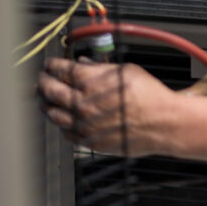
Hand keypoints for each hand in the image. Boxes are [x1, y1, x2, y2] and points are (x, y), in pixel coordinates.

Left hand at [38, 57, 178, 155]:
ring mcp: (84, 125)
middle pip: (48, 90)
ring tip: (48, 99)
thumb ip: (100, 67)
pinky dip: (62, 124)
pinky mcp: (90, 141)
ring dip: (47, 104)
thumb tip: (84, 64)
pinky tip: (66, 118)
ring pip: (52, 114)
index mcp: (89, 81)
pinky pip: (66, 132)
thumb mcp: (126, 70)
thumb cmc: (149, 96)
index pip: (59, 69)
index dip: (51, 65)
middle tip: (42, 79)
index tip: (50, 65)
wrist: (164, 123)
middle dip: (42, 82)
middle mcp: (82, 104)